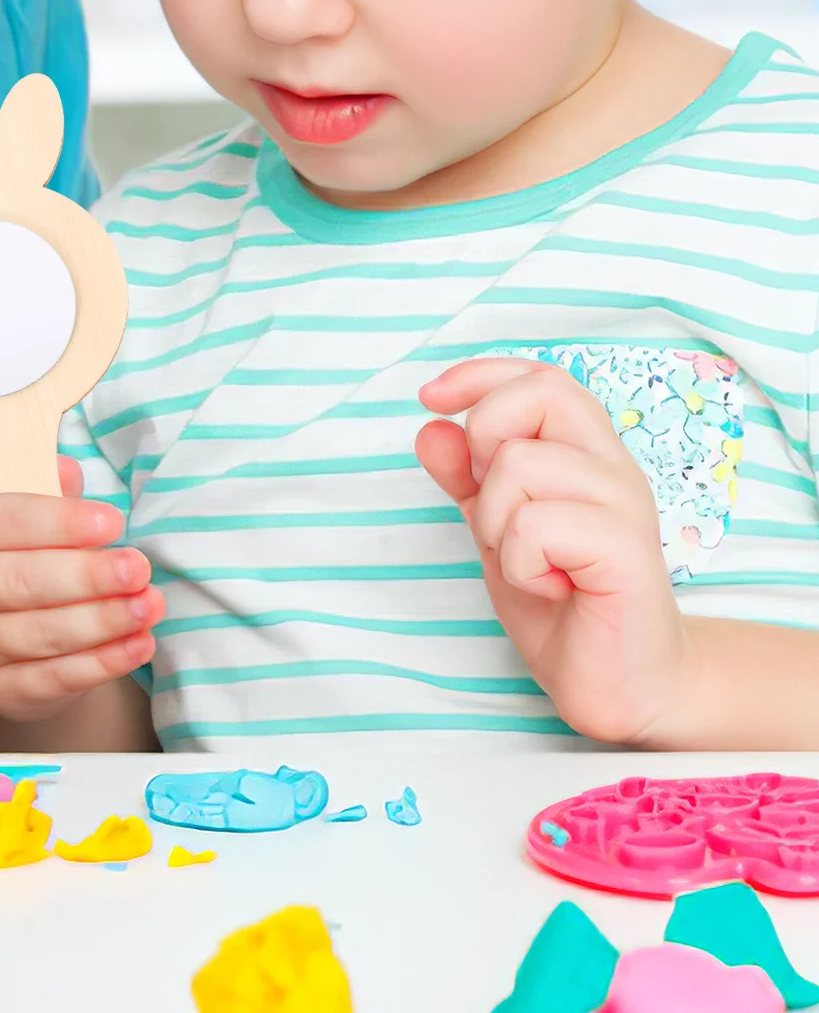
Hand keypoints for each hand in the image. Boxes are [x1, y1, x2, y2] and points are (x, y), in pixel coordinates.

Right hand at [0, 458, 162, 723]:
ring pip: (41, 634)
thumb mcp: (41, 524)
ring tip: (150, 607)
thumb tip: (68, 470)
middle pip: (24, 582)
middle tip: (139, 569)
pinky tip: (139, 645)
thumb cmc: (35, 564)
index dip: (63, 522)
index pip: (11, 521)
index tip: (114, 522)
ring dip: (103, 622)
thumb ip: (55, 496)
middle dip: (88, 577)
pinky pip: (52, 678)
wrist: (12, 647)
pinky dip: (101, 664)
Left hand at [416, 358, 686, 741]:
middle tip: (498, 510)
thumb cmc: (563, 603)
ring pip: (522, 463)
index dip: (482, 374)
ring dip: (498, 522)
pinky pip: (536, 524)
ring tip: (532, 564)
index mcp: (586, 455)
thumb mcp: (495, 529)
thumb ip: (465, 477)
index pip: (542, 377)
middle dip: (487, 442)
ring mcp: (626, 506)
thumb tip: (430, 426)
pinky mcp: (629, 550)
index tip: (430, 398)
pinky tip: (551, 587)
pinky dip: (521, 562)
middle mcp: (613, 468)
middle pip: (539, 394)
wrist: (617, 686)